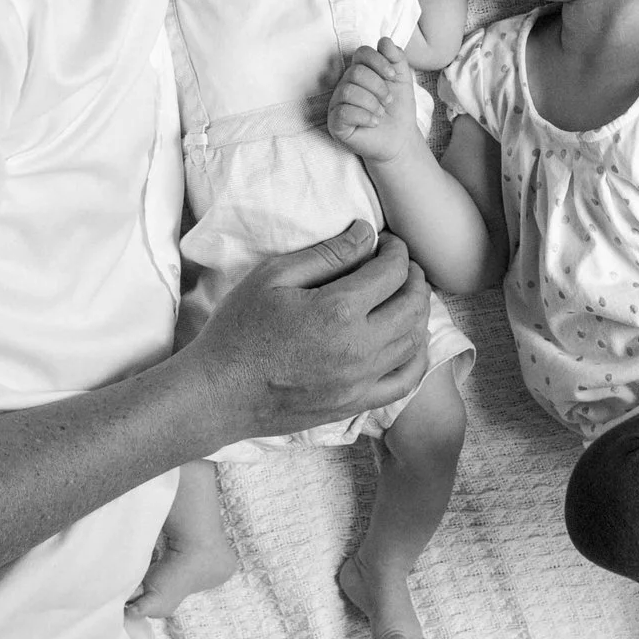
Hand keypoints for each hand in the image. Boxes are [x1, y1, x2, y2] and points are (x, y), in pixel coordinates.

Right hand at [182, 219, 430, 440]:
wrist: (219, 393)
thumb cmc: (239, 329)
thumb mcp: (274, 276)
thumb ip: (326, 254)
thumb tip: (366, 234)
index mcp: (338, 311)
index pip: (391, 272)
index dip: (396, 250)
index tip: (387, 241)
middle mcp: (359, 348)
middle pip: (412, 305)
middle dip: (414, 277)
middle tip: (402, 264)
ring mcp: (360, 381)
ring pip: (414, 341)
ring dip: (419, 312)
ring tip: (406, 294)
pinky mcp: (355, 404)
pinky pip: (405, 382)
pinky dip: (417, 357)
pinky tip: (410, 340)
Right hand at [326, 40, 423, 164]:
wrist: (400, 138)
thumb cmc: (398, 108)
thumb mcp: (403, 79)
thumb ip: (396, 57)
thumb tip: (384, 40)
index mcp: (359, 71)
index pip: (361, 53)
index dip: (378, 61)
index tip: (393, 77)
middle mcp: (345, 84)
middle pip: (355, 72)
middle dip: (378, 86)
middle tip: (388, 100)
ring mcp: (338, 104)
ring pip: (348, 91)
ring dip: (372, 103)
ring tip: (381, 113)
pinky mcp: (335, 123)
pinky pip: (344, 112)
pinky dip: (364, 116)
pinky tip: (374, 122)